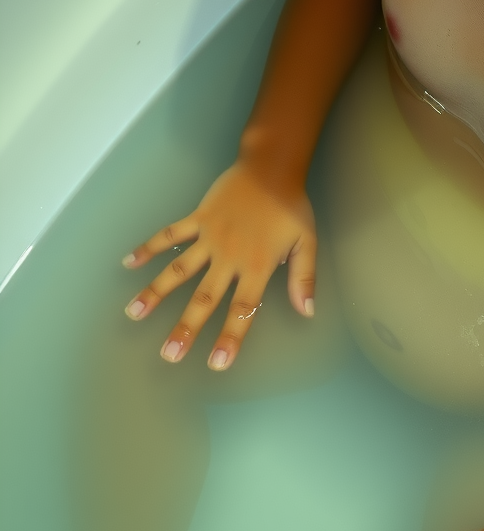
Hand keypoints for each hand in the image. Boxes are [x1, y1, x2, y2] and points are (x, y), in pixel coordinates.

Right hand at [121, 159, 316, 369]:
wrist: (271, 167)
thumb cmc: (290, 206)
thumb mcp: (307, 241)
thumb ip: (304, 277)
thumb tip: (308, 311)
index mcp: (258, 265)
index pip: (243, 308)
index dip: (231, 336)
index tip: (217, 363)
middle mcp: (230, 255)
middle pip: (205, 297)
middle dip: (186, 327)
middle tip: (169, 354)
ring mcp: (210, 236)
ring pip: (179, 268)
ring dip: (156, 291)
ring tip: (134, 312)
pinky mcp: (199, 218)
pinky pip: (171, 234)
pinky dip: (149, 246)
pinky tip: (128, 261)